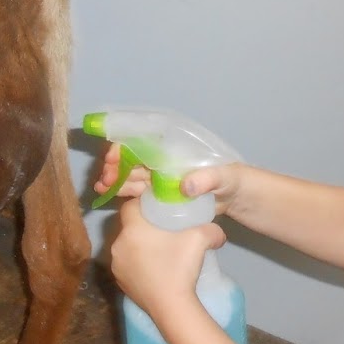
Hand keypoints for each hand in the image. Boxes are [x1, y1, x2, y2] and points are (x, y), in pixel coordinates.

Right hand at [93, 144, 243, 216]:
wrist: (241, 200)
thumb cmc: (235, 180)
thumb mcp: (225, 177)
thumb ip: (207, 179)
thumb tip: (185, 186)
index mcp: (177, 151)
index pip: (145, 143)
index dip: (126, 148)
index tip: (114, 158)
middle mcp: (167, 162)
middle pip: (135, 160)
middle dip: (116, 166)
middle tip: (104, 179)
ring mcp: (164, 179)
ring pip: (134, 176)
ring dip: (117, 180)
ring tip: (101, 187)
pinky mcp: (164, 197)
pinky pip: (141, 193)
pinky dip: (126, 192)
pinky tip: (111, 196)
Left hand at [109, 196, 225, 319]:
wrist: (172, 307)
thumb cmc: (180, 268)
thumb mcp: (200, 240)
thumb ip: (212, 230)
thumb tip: (218, 233)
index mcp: (132, 229)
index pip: (129, 206)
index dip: (142, 204)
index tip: (156, 208)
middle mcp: (118, 245)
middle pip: (128, 227)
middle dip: (142, 226)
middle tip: (162, 229)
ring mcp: (117, 266)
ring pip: (126, 247)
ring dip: (137, 245)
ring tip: (158, 250)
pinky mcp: (119, 283)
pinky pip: (126, 265)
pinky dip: (136, 263)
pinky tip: (153, 269)